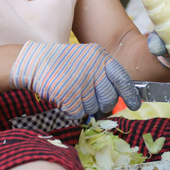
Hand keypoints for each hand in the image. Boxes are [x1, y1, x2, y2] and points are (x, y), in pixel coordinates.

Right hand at [10, 41, 141, 119]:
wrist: (35, 62)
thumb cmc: (62, 64)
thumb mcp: (87, 60)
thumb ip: (102, 75)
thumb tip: (118, 100)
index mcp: (100, 57)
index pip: (122, 78)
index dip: (129, 94)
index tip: (134, 105)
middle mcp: (94, 67)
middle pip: (109, 99)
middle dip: (102, 106)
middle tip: (91, 102)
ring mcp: (81, 80)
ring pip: (92, 108)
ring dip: (83, 107)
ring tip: (72, 93)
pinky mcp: (68, 93)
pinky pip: (77, 113)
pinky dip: (71, 110)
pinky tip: (64, 98)